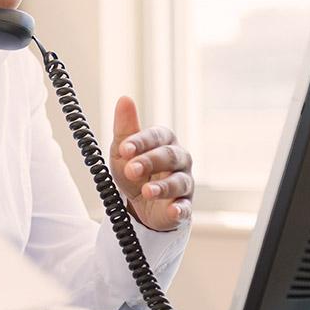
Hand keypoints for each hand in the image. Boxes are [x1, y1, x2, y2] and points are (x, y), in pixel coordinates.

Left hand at [109, 96, 193, 231]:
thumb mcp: (123, 150)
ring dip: (163, 186)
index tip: (124, 149)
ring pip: (179, 182)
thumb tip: (124, 98)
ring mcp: (184, 182)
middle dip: (150, 162)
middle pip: (170, 156)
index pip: (156, 136)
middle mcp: (179, 158)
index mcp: (164, 141)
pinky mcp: (184, 206)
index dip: (141, 142)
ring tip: (147, 191)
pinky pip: (185, 207)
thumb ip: (125, 127)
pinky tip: (172, 210)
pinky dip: (180, 209)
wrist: (139, 203)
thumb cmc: (135, 169)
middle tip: (131, 169)